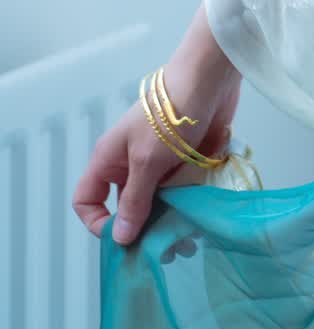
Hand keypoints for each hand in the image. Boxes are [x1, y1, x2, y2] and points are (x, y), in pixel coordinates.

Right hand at [72, 50, 241, 246]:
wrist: (211, 78)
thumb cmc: (171, 112)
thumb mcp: (147, 160)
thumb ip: (135, 199)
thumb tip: (119, 237)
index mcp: (110, 160)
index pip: (87, 199)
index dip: (98, 222)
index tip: (123, 238)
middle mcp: (131, 164)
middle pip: (128, 207)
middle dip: (143, 229)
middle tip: (166, 250)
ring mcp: (160, 163)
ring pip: (159, 202)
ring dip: (171, 221)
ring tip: (189, 240)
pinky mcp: (187, 161)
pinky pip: (183, 192)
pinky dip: (190, 206)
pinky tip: (203, 219)